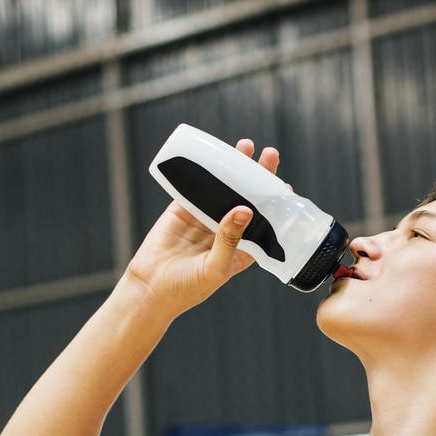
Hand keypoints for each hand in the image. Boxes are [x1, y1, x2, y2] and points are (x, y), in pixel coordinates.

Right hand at [123, 139, 281, 312]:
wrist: (150, 288)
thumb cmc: (187, 288)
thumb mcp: (215, 268)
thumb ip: (230, 240)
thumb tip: (245, 209)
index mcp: (242, 249)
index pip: (265, 222)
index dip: (276, 205)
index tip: (285, 188)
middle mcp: (227, 231)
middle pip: (248, 199)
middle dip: (259, 177)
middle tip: (269, 155)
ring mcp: (205, 218)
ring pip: (225, 188)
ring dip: (235, 168)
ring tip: (247, 147)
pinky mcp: (184, 209)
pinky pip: (197, 187)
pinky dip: (206, 171)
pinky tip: (215, 154)